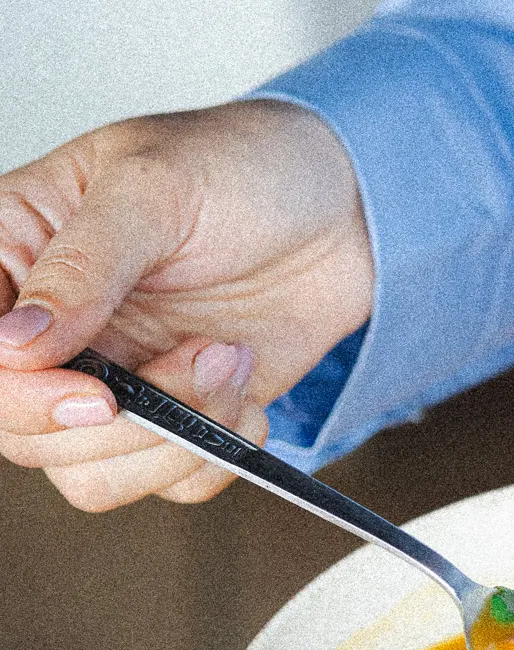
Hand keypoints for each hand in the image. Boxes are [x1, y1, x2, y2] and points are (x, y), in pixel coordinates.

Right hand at [0, 100, 372, 507]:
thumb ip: (81, 266)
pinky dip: (217, 452)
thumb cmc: (242, 167)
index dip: (20, 395)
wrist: (343, 209)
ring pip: (93, 475)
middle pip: (25, 434)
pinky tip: (245, 391)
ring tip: (227, 360)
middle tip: (194, 359)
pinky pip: (171, 482)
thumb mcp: (155, 188)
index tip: (95, 394)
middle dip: (118, 424)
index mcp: (15, 252)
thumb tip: (15, 342)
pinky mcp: (176, 418)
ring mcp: (113, 380)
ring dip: (173, 441)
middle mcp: (54, 329)